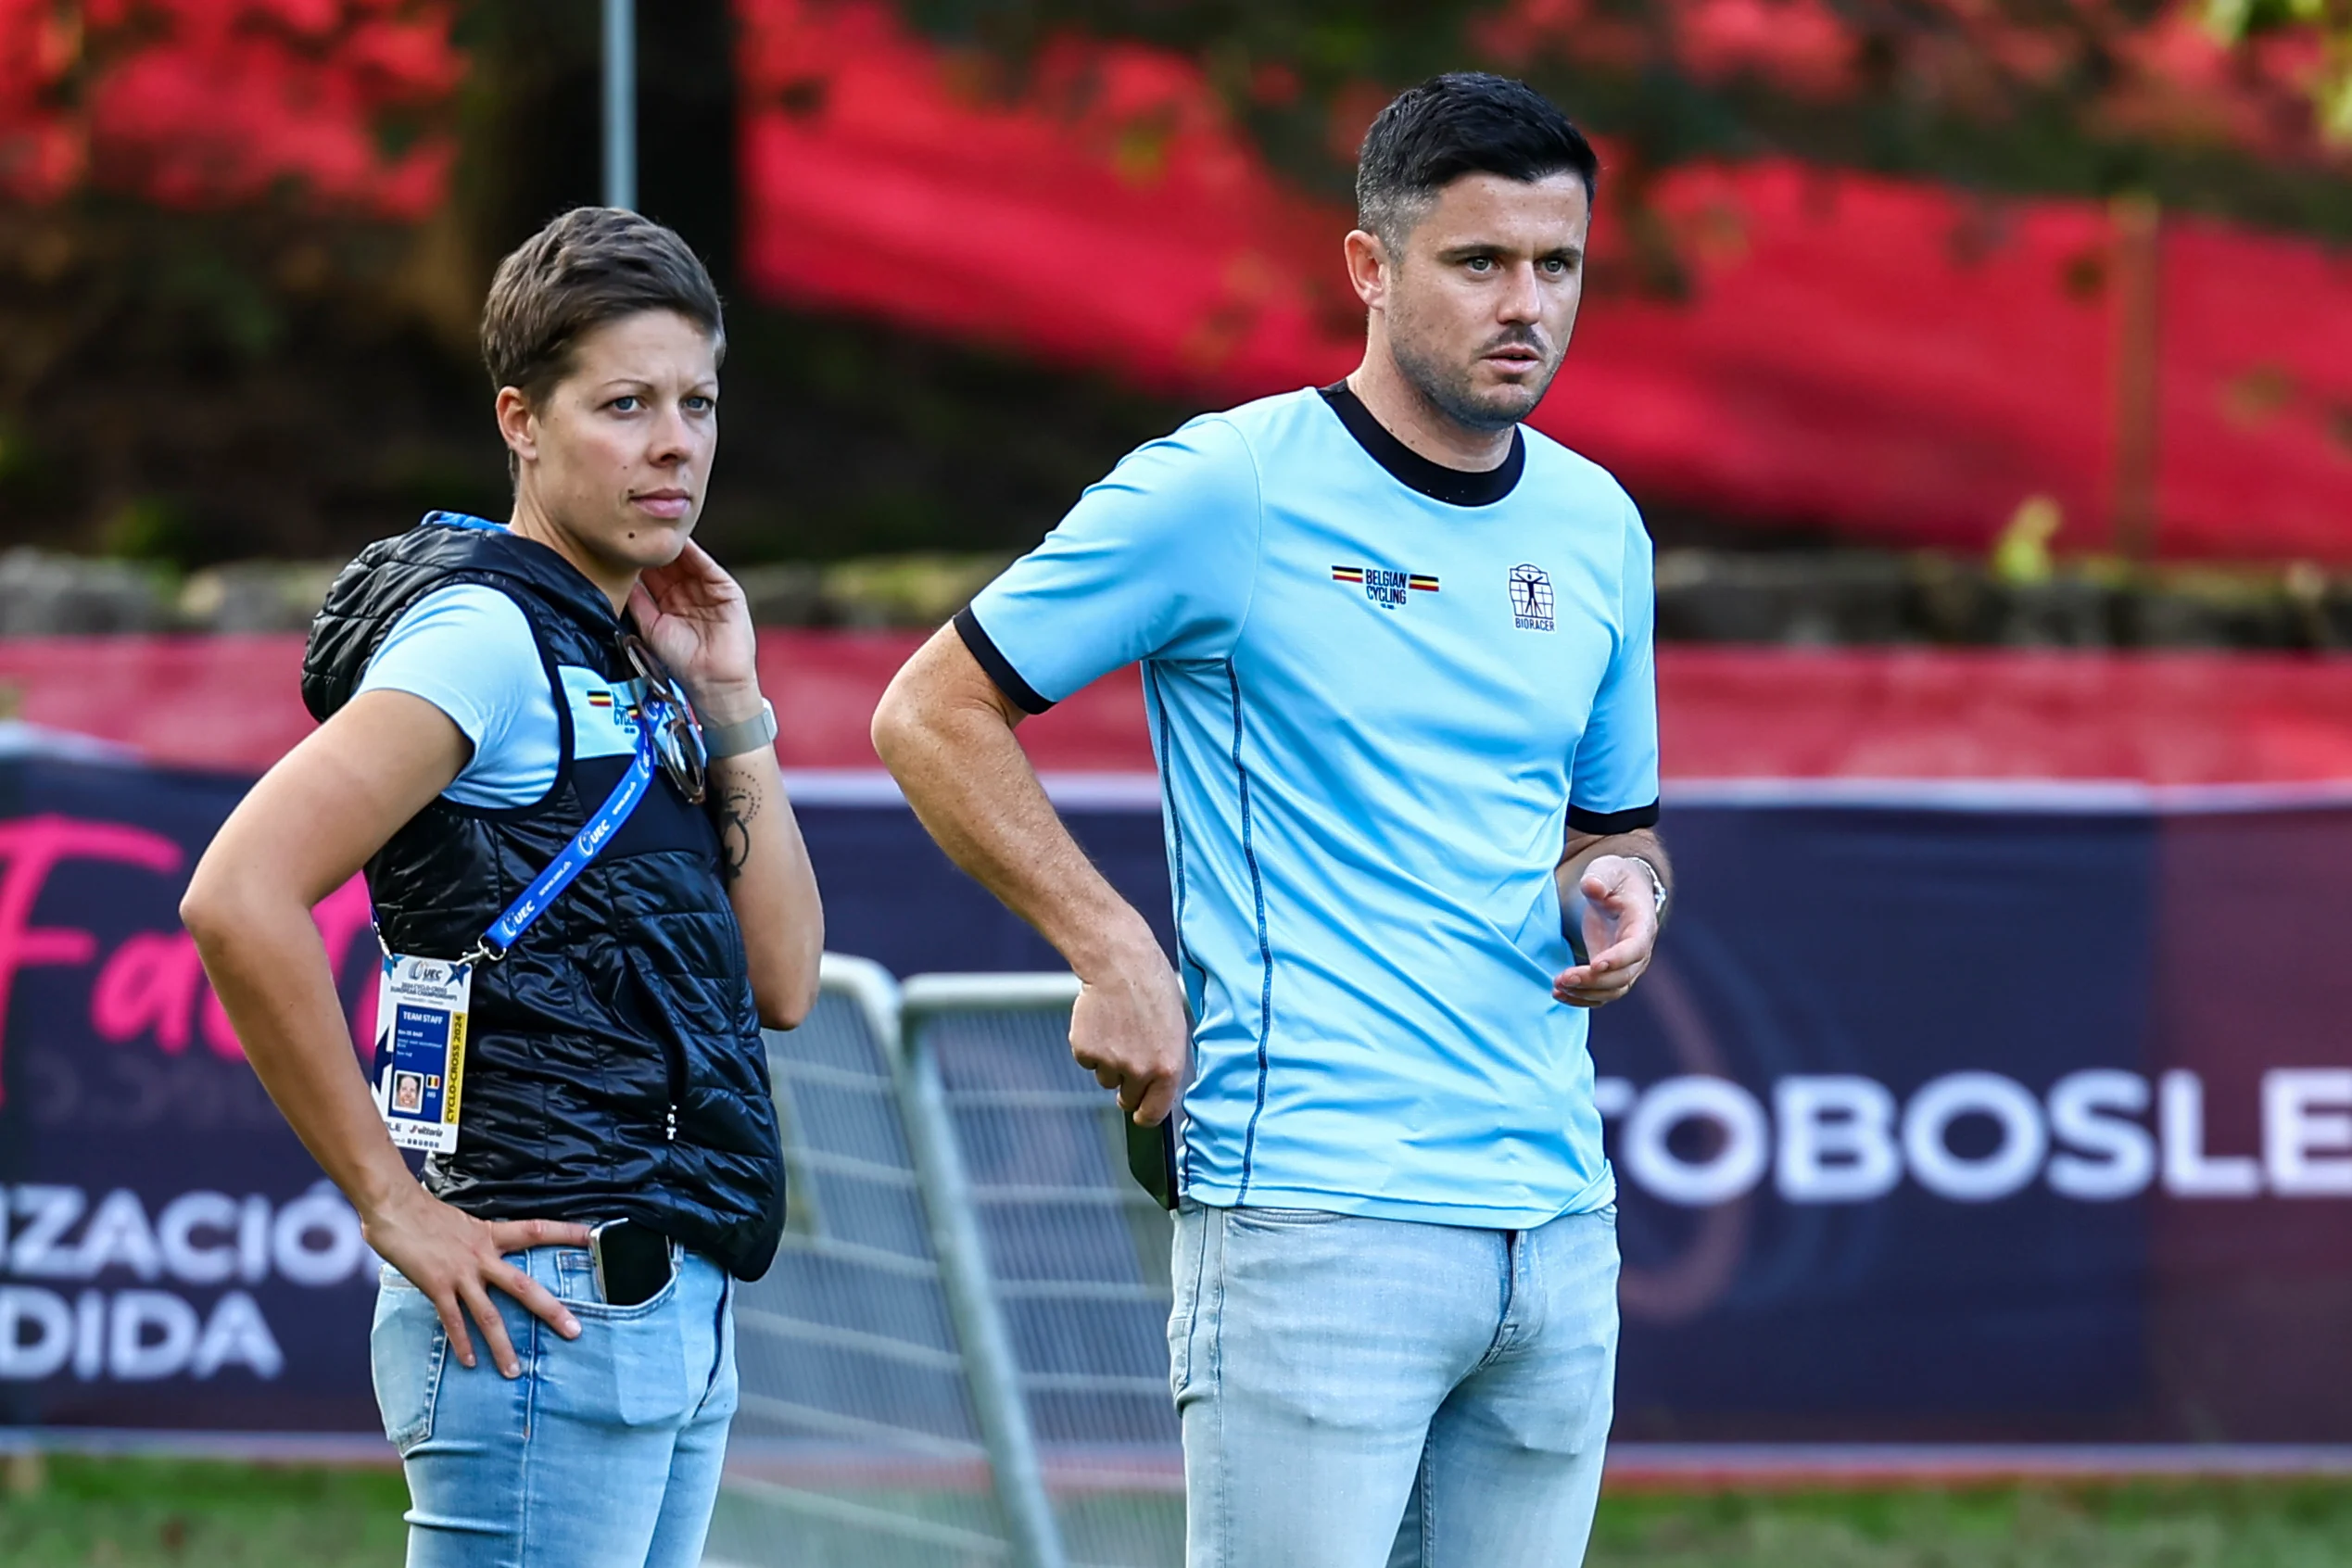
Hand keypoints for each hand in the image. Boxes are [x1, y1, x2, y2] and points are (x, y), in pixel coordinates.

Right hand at [361, 1184, 590, 1377]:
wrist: (395, 1207)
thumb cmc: (424, 1212)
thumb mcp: (463, 1222)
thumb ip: (477, 1240)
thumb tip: (487, 1251)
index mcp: (491, 1235)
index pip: (537, 1230)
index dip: (567, 1233)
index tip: (595, 1235)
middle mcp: (482, 1255)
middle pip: (524, 1285)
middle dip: (551, 1310)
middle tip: (575, 1331)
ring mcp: (460, 1273)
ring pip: (489, 1314)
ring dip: (502, 1345)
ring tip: (515, 1371)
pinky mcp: (436, 1286)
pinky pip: (453, 1320)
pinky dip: (462, 1342)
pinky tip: (470, 1362)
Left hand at [629, 541, 762, 723]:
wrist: (712, 682)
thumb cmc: (682, 663)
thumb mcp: (651, 627)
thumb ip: (638, 601)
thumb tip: (621, 577)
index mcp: (669, 603)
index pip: (653, 574)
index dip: (639, 560)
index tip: (622, 544)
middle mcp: (687, 593)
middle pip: (669, 563)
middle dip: (654, 549)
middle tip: (636, 530)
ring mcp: (707, 590)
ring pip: (687, 561)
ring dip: (672, 547)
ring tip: (655, 530)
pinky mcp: (726, 590)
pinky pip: (707, 567)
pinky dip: (694, 553)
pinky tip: (679, 542)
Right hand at [1070, 941, 1189, 1125]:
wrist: (1119, 963)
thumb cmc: (1152, 988)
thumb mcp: (1176, 1027)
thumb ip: (1167, 1061)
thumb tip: (1160, 1085)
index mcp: (1168, 1067)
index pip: (1154, 1113)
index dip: (1146, 1115)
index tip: (1141, 1113)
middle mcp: (1140, 1071)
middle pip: (1127, 1098)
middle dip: (1127, 1085)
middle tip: (1128, 1056)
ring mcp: (1110, 1063)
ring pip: (1106, 1078)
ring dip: (1109, 1062)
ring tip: (1117, 1027)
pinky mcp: (1084, 1050)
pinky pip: (1087, 1060)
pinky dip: (1091, 1046)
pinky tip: (1101, 1021)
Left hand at [1552, 855, 1659, 1008]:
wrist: (1620, 891)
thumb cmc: (1615, 879)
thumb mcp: (1608, 869)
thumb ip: (1600, 877)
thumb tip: (1593, 887)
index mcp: (1642, 924)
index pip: (1636, 948)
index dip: (1618, 959)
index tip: (1596, 964)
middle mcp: (1639, 950)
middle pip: (1623, 976)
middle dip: (1593, 980)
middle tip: (1563, 978)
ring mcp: (1627, 965)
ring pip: (1612, 990)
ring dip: (1585, 993)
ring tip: (1557, 987)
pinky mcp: (1611, 972)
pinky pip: (1601, 993)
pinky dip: (1582, 998)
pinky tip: (1559, 994)